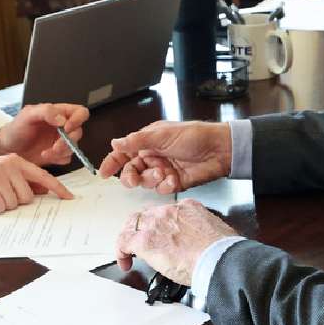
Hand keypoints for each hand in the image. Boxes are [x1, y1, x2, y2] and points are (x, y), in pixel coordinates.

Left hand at [0, 103, 90, 165]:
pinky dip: (58, 159)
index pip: (79, 112)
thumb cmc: (15, 129)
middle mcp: (62, 127)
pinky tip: (45, 156)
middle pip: (78, 132)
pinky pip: (67, 158)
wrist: (6, 149)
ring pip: (74, 147)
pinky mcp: (57, 155)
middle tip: (55, 146)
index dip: (78, 119)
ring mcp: (60, 141)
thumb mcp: (27, 115)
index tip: (66, 128)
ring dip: (61, 152)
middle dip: (68, 141)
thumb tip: (62, 119)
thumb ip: (45, 112)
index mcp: (58, 113)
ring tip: (46, 152)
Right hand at [0, 154, 73, 212]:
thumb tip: (43, 192)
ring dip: (2, 206)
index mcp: (16, 161)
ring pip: (14, 203)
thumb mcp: (2, 176)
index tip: (69, 199)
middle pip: (28, 197)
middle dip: (15, 202)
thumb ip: (22, 182)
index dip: (57, 188)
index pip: (43, 176)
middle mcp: (9, 164)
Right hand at [97, 121, 230, 193]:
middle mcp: (153, 157)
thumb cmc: (194, 135)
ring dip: (151, 179)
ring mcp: (163, 171)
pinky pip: (161, 190)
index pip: (124, 153)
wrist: (219, 150)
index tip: (103, 173)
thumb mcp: (162, 134)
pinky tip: (174, 179)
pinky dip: (166, 186)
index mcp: (148, 142)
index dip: (112, 162)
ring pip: (145, 182)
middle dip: (130, 176)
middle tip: (133, 179)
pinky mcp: (174, 183)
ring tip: (164, 173)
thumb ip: (137, 141)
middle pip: (131, 172)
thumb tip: (115, 142)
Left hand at [115, 199, 237, 284]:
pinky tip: (125, 261)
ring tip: (129, 252)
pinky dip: (121, 251)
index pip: (166, 212)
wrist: (218, 259)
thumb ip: (201, 232)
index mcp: (188, 207)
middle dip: (141, 229)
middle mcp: (169, 212)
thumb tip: (199, 242)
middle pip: (147, 215)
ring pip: (133, 225)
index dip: (160, 225)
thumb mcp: (215, 231)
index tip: (162, 236)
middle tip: (140, 243)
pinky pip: (124, 241)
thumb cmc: (221, 252)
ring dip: (130, 238)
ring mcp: (156, 224)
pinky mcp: (145, 241)